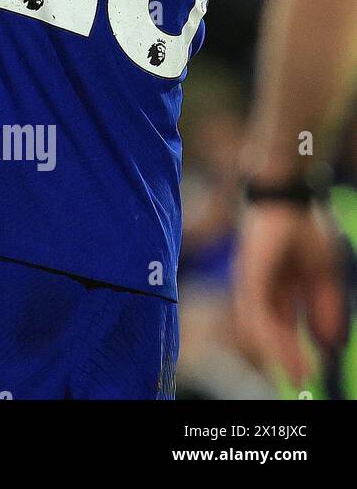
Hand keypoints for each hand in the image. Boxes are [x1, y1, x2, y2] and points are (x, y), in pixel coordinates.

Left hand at [232, 199, 346, 386]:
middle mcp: (261, 288)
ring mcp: (253, 282)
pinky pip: (257, 312)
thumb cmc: (306, 231)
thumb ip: (325, 308)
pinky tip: (283, 350)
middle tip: (303, 379)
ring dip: (281, 351)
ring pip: (263, 326)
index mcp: (279, 287)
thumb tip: (328, 343)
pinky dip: (270, 334)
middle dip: (289, 355)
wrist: (289, 199)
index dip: (298, 348)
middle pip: (273, 330)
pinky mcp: (250, 276)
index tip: (311, 370)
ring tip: (297, 374)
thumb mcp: (325, 275)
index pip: (285, 325)